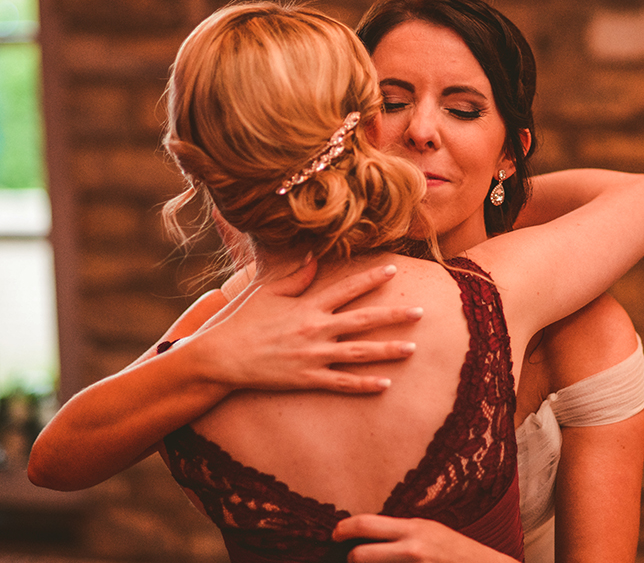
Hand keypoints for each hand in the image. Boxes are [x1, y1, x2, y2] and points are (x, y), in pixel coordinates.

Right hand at [192, 260, 422, 393]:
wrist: (223, 357)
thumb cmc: (244, 322)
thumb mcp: (268, 292)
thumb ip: (296, 276)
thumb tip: (316, 258)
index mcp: (308, 306)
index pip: (347, 288)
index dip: (371, 278)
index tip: (394, 270)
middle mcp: (315, 329)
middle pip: (363, 320)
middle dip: (394, 315)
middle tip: (420, 311)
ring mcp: (313, 356)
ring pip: (359, 352)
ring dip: (387, 350)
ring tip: (412, 348)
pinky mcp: (307, 379)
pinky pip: (342, 383)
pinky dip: (364, 384)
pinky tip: (385, 384)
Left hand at [333, 515, 516, 562]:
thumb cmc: (456, 551)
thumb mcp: (429, 531)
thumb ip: (401, 532)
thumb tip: (369, 534)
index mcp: (413, 529)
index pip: (366, 525)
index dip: (343, 529)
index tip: (335, 534)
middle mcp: (412, 549)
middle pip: (359, 555)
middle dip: (349, 557)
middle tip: (349, 557)